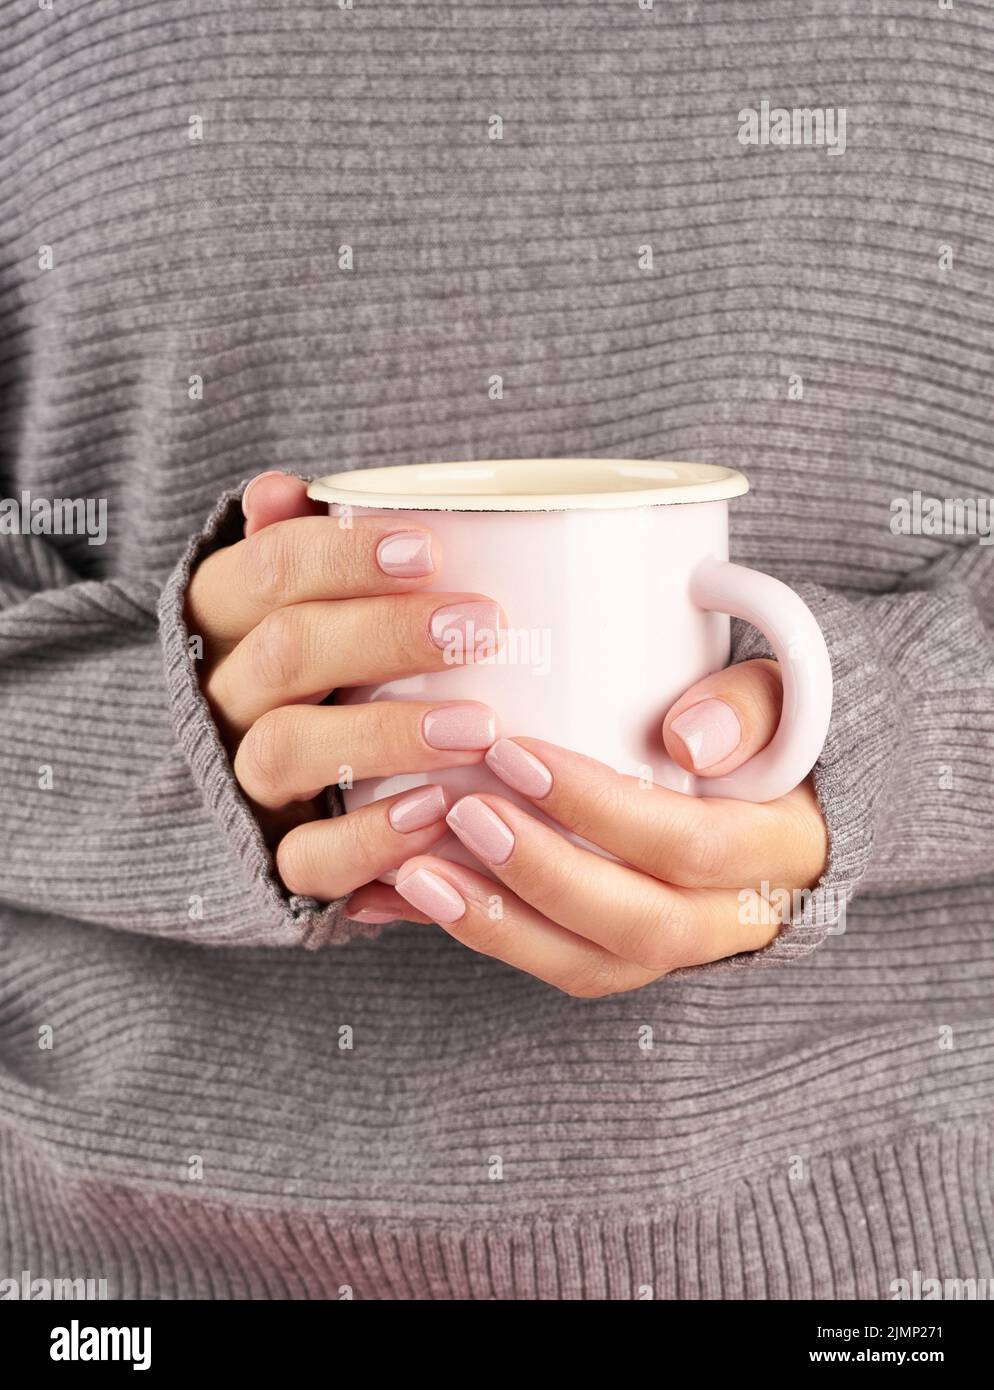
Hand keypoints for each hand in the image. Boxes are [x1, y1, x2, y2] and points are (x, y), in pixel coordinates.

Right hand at [185, 471, 504, 896]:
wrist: (276, 788)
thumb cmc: (325, 665)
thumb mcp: (309, 600)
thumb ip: (306, 546)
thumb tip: (281, 490)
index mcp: (228, 619)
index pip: (267, 571)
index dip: (341, 556)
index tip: (428, 550)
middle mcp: (225, 696)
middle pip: (285, 653)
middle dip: (384, 635)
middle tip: (482, 626)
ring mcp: (243, 779)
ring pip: (286, 749)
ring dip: (385, 734)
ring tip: (478, 726)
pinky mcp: (271, 856)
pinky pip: (305, 858)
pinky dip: (370, 840)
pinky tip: (436, 813)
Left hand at [344, 660, 828, 989]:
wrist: (776, 806)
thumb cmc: (760, 735)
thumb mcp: (779, 696)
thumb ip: (747, 704)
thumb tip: (687, 738)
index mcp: (776, 850)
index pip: (689, 845)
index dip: (600, 807)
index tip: (515, 753)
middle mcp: (732, 919)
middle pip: (637, 925)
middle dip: (539, 874)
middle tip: (459, 814)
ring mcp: (676, 950)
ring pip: (588, 965)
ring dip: (495, 925)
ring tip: (412, 874)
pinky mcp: (623, 958)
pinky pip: (554, 964)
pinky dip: (480, 934)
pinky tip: (411, 899)